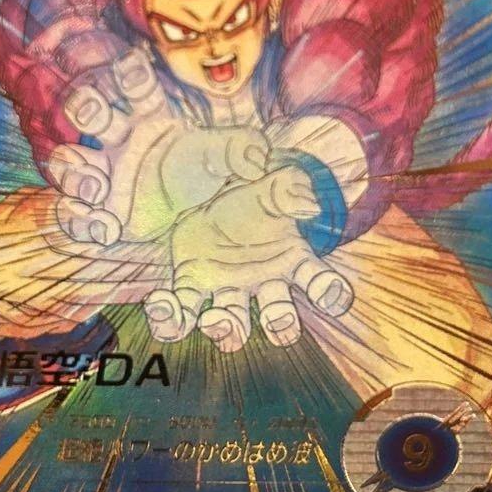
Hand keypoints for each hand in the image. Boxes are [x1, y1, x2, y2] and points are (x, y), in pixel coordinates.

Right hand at [50, 49, 268, 243]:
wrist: (191, 214)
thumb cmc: (202, 172)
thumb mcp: (222, 158)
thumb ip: (238, 151)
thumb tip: (257, 156)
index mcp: (149, 115)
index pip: (138, 87)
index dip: (131, 73)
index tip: (132, 67)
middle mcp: (119, 139)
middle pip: (91, 112)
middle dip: (87, 107)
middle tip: (94, 112)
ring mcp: (102, 174)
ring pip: (69, 162)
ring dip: (75, 172)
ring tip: (97, 190)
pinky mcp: (95, 211)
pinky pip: (72, 211)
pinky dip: (79, 220)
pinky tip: (106, 229)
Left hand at [144, 166, 353, 350]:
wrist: (183, 167)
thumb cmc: (230, 167)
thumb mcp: (254, 161)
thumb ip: (281, 177)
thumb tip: (308, 204)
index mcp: (288, 249)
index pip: (318, 279)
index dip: (330, 292)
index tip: (329, 297)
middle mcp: (260, 276)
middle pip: (279, 316)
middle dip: (280, 324)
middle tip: (277, 318)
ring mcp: (225, 283)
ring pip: (233, 325)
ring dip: (226, 330)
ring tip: (213, 318)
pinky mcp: (190, 282)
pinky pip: (184, 312)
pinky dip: (173, 319)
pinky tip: (161, 305)